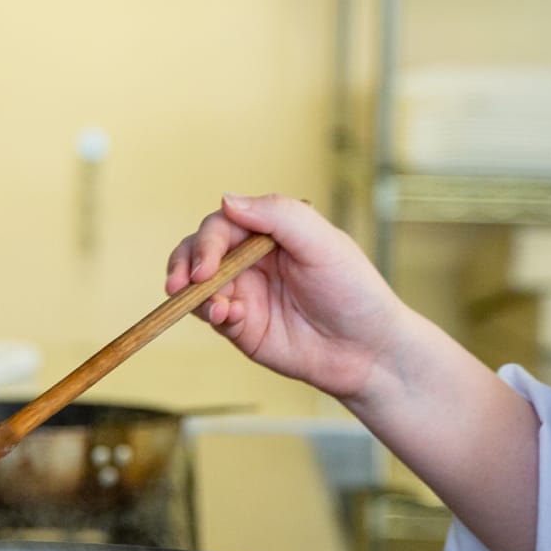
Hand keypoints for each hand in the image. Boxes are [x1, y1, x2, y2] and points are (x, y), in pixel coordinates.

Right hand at [165, 193, 414, 404]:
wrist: (368, 350)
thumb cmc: (354, 291)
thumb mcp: (323, 243)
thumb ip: (278, 216)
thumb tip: (226, 200)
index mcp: (270, 232)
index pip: (223, 224)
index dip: (207, 241)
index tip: (205, 264)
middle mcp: (252, 260)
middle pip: (199, 251)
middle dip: (184, 263)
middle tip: (183, 283)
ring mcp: (245, 293)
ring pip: (197, 285)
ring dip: (193, 293)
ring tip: (213, 307)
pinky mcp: (242, 327)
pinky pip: (212, 316)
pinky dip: (212, 315)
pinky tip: (228, 318)